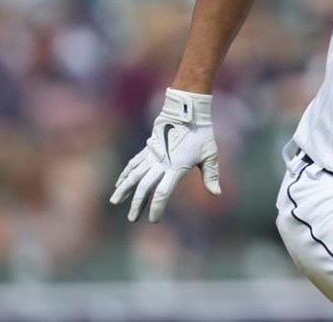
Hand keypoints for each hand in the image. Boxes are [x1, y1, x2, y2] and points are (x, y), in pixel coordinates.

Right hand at [110, 88, 220, 222]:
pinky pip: (134, 163)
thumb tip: (217, 194)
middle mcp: (161, 163)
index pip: (163, 192)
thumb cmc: (201, 134)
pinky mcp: (148, 149)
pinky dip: (125, 173)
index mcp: (176, 167)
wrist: (186, 112)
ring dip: (124, 189)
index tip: (153, 220)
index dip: (157, 207)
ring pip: (134, 175)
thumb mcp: (210, 154)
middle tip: (132, 219)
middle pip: (144, 187)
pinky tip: (119, 183)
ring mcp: (152, 155)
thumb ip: (211, 175)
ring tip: (115, 202)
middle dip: (137, 204)